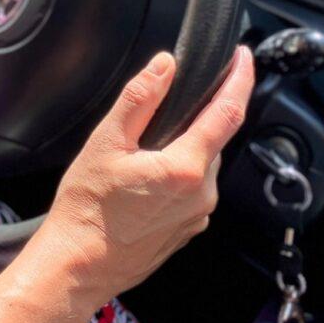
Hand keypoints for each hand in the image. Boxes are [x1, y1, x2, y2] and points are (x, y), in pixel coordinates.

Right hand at [24, 46, 255, 308]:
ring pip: (203, 164)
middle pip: (214, 138)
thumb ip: (140, 99)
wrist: (80, 264)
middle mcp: (202, 193)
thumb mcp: (106, 142)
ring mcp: (198, 215)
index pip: (228, 112)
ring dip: (187, 146)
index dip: (240, 79)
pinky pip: (194, 189)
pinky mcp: (188, 229)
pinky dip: (180, 172)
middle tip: (170, 102)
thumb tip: (165, 65)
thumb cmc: (88, 207)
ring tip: (145, 147)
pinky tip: (146, 177)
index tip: (243, 57)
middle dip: (200, 115)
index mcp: (186, 167)